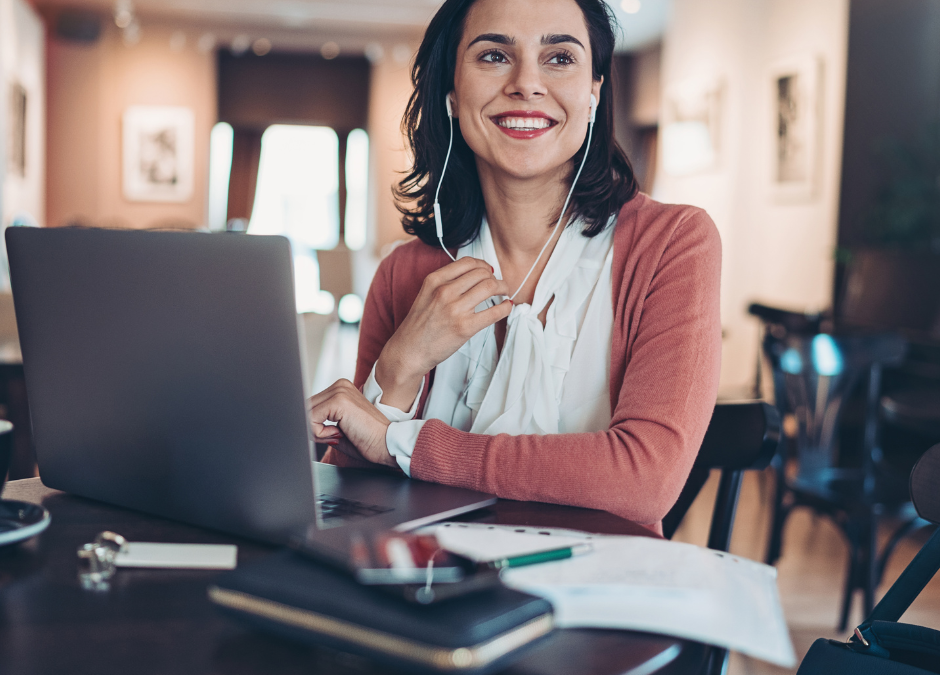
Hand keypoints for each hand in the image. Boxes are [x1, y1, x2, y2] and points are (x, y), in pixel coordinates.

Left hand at [307, 379, 396, 467]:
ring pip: (306, 412)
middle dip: (313, 427)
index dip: (314, 424)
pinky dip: (319, 433)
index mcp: (341, 388)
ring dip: (317, 431)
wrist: (386, 445)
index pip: (311, 404)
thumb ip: (319, 421)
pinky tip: (339, 433)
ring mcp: (340, 391)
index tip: (330, 435)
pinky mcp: (338, 401)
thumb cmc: (367, 440)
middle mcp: (340, 385)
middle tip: (334, 437)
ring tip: (338, 435)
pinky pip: (311, 418)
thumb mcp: (338, 427)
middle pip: (306, 407)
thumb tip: (300, 422)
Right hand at [376, 257, 512, 409]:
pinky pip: (494, 312)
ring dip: (503, 288)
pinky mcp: (465, 327)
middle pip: (482, 273)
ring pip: (490, 287)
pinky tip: (506, 306)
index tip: (488, 271)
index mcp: (434, 280)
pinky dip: (505, 307)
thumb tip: (475, 274)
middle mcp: (444, 291)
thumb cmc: (419, 325)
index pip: (467, 262)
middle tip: (498, 285)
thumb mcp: (426, 294)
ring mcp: (455, 309)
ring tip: (504, 293)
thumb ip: (445, 282)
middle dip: (495, 277)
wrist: (409, 351)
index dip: (483, 264)